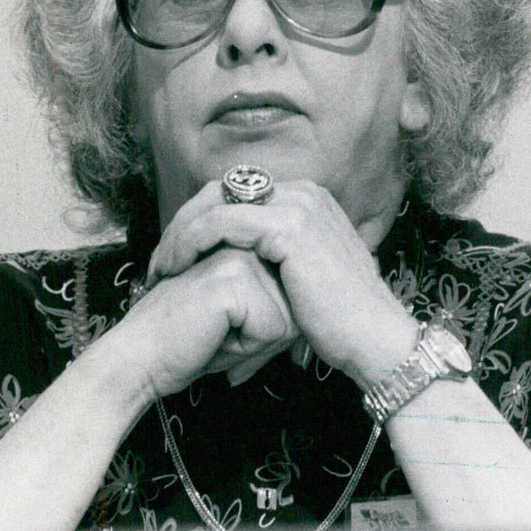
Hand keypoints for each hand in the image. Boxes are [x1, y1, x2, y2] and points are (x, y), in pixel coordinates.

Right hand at [119, 246, 297, 398]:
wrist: (141, 358)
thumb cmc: (188, 343)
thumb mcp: (240, 319)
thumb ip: (273, 305)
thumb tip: (312, 320)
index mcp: (246, 245)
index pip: (293, 295)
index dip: (265, 328)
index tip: (223, 327)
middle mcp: (245, 244)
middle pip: (296, 306)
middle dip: (263, 337)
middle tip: (215, 332)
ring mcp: (239, 256)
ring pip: (290, 319)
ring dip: (255, 343)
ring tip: (213, 333)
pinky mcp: (233, 279)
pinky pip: (273, 331)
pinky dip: (246, 349)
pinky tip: (211, 336)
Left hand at [147, 181, 419, 385]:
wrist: (372, 338)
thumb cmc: (338, 321)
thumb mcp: (301, 278)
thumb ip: (272, 260)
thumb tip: (239, 269)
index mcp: (306, 199)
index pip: (236, 195)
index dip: (199, 221)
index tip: (175, 256)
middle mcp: (303, 192)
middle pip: (221, 192)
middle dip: (184, 224)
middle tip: (159, 261)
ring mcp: (297, 204)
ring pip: (214, 204)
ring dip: (180, 233)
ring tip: (160, 267)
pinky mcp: (286, 225)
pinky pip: (219, 222)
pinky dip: (190, 242)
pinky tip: (174, 266)